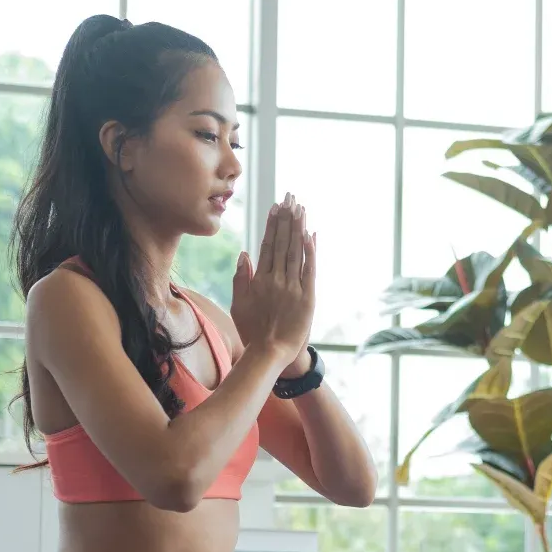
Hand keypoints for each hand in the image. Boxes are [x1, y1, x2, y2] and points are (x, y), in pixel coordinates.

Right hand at [230, 192, 315, 366]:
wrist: (269, 354)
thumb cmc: (253, 332)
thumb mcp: (239, 304)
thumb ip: (241, 278)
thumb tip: (244, 254)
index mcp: (259, 279)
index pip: (267, 245)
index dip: (273, 224)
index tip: (276, 207)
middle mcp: (275, 279)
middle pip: (282, 242)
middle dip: (286, 218)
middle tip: (290, 197)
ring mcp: (292, 287)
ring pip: (295, 251)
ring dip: (298, 228)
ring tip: (300, 208)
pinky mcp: (306, 297)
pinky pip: (309, 269)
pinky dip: (310, 251)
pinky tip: (311, 234)